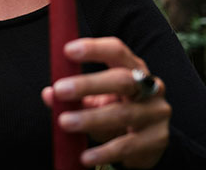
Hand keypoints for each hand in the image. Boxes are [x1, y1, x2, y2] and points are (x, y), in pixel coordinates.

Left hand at [42, 37, 170, 168]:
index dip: (94, 48)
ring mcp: (156, 113)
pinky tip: (86, 156)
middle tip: (59, 90)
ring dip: (90, 119)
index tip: (67, 51)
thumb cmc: (116, 110)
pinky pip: (128, 145)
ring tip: (64, 122)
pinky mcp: (157, 140)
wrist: (148, 142)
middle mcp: (150, 86)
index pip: (117, 51)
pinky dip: (104, 152)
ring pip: (123, 114)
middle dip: (88, 84)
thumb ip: (74, 96)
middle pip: (122, 80)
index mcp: (133, 68)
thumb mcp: (96, 99)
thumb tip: (48, 94)